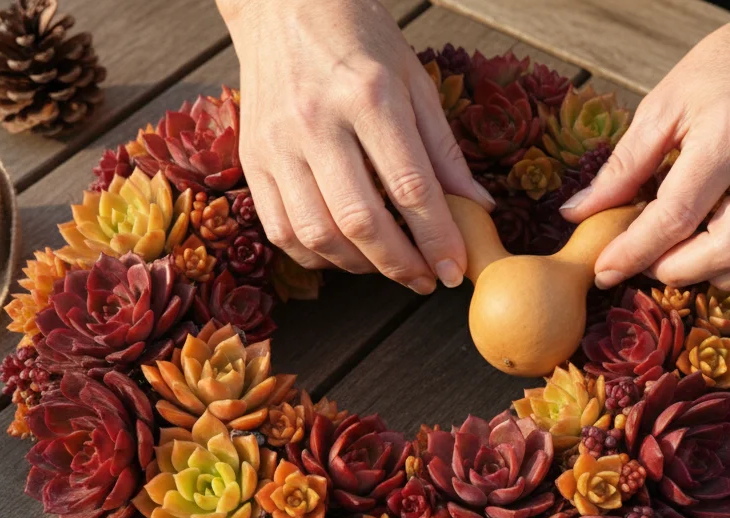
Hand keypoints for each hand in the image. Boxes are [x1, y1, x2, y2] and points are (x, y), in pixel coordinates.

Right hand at [218, 0, 494, 292]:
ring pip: (317, 233)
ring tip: (388, 265)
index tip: (456, 269)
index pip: (410, 187)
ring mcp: (277, 143)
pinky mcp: (251, 159)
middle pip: (361, 221)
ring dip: (359, 266)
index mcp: (369, 96)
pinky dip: (315, 254)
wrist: (282, 4)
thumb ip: (443, 149)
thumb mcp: (413, 79)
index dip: (437, 239)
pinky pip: (280, 229)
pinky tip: (344, 253)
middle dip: (400, 264)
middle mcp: (318, 122)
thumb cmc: (358, 37)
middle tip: (426, 279)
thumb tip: (478, 208)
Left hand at [560, 0, 729, 290]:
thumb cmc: (726, 69)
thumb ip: (623, 164)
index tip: (606, 270)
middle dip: (679, 272)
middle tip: (649, 266)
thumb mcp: (664, 104)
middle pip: (729, 248)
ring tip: (693, 265)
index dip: (635, 251)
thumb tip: (577, 213)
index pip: (677, 213)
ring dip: (726, 281)